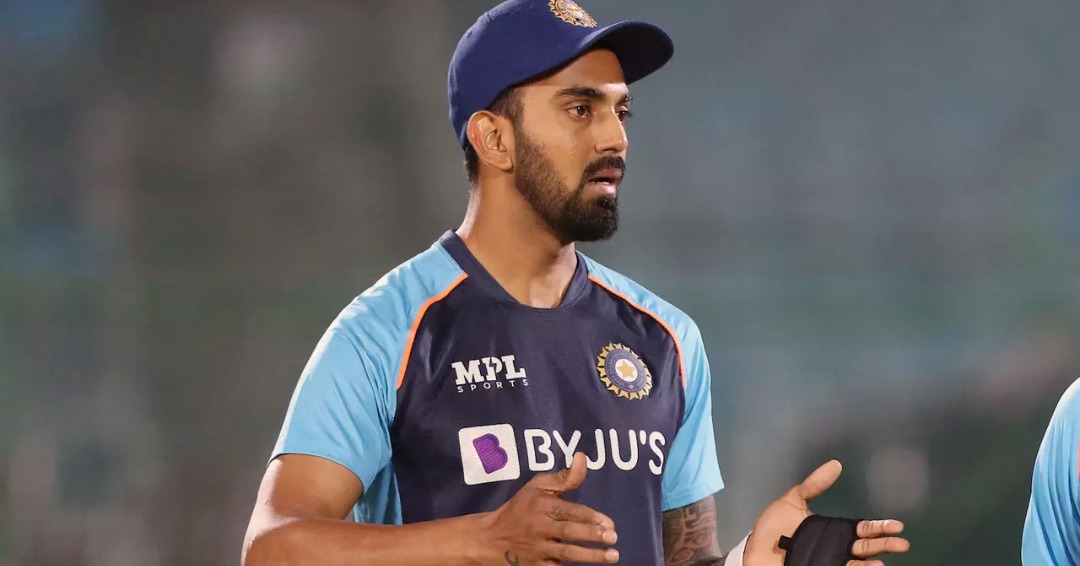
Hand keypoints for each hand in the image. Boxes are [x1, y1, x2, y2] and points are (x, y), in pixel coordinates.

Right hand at [474, 452, 618, 564]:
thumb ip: (564, 477)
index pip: (568, 511)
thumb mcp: (537, 487)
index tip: (609, 523)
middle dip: (592, 535)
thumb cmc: (520, 509)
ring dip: (591, 556)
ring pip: (566, 554)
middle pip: (568, 532)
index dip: (590, 517)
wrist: (490, 539)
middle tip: (613, 537)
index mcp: (540, 506)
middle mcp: (539, 528)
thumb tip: (583, 457)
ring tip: (613, 556)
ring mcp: (537, 550)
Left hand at [744, 460, 909, 565]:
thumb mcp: (792, 501)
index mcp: (832, 530)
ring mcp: (830, 561)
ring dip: (872, 563)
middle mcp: (836, 548)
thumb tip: (836, 464)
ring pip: (857, 564)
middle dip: (884, 545)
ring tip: (882, 562)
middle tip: (901, 544)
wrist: (755, 551)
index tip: (896, 525)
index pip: (862, 529)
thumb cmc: (773, 528)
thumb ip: (814, 485)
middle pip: (865, 548)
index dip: (879, 527)